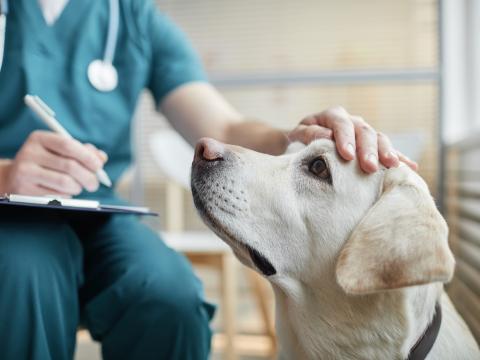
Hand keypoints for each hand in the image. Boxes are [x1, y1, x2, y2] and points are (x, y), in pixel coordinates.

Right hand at [0, 131, 106, 195]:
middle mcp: (29, 153)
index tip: (98, 166)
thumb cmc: (46, 162)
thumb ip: (82, 152)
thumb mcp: (60, 151)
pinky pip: (56, 195)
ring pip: (65, 182)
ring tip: (78, 187)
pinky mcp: (25, 190)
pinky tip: (63, 191)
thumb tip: (102, 158)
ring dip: (78, 187)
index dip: (87, 157)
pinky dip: (67, 195)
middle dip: (89, 177)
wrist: (15, 177)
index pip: (68, 145)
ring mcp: (25, 172)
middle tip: (94, 184)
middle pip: (70, 166)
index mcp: (39, 138)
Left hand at [287, 106, 417, 172]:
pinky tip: (411, 167)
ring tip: (393, 166)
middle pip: (364, 132)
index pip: (341, 124)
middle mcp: (352, 121)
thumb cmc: (298, 142)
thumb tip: (326, 137)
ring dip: (387, 152)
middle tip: (369, 167)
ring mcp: (364, 133)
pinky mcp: (372, 146)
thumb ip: (309, 134)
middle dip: (368, 150)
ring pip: (379, 139)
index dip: (345, 139)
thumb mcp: (297, 136)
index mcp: (332, 116)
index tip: (347, 156)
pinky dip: (399, 158)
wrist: (302, 145)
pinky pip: (388, 150)